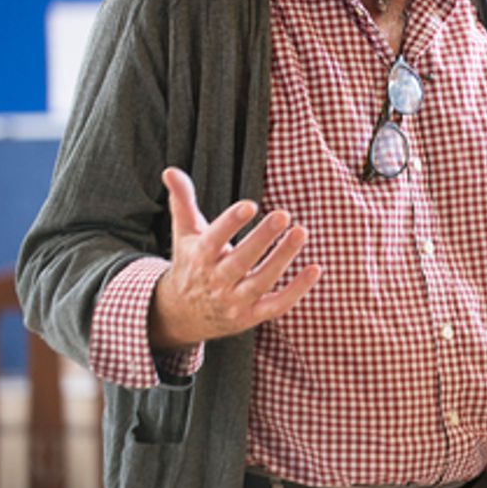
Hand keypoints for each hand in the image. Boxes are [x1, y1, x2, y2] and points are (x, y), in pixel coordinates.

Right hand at [149, 167, 320, 349]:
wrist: (182, 315)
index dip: (230, 223)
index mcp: (199, 258)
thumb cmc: (191, 264)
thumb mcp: (184, 233)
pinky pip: (276, 306)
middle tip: (284, 214)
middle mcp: (216, 281)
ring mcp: (234, 302)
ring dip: (282, 258)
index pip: (213, 239)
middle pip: (240, 261)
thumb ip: (182, 201)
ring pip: (260, 282)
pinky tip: (315, 269)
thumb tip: (170, 170)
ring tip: (301, 232)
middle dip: (262, 238)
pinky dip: (296, 291)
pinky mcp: (251, 317)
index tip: (250, 205)